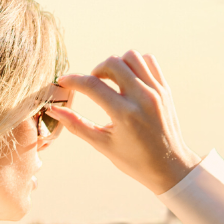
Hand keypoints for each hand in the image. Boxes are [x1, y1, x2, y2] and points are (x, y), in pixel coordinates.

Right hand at [45, 51, 200, 194]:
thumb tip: (54, 111)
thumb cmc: (134, 160)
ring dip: (116, 64)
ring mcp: (156, 91)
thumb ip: (78, 126)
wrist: (169, 166)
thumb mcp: (103, 145)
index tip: (63, 81)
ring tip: (111, 80)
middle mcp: (142, 98)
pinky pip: (148, 62)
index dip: (73, 81)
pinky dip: (135, 65)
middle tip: (93, 84)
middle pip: (113, 63)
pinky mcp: (165, 89)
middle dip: (96, 70)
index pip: (93, 86)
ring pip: (132, 57)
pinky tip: (128, 80)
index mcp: (124, 115)